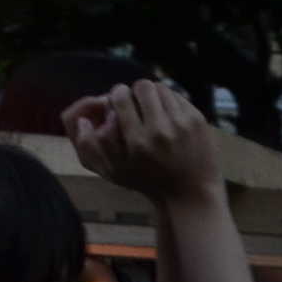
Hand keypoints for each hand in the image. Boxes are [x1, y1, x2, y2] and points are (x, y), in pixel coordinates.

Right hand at [66, 78, 225, 206]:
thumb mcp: (114, 171)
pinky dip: (170, 101)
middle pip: (142, 86)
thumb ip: (91, 146)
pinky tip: (168, 115)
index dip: (117, 95)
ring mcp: (183, 124)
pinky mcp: (199, 121)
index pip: (120, 96)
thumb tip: (81, 120)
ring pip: (162, 88)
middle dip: (136, 92)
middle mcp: (160, 130)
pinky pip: (179, 96)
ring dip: (154, 96)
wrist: (191, 194)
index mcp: (137, 141)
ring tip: (153, 109)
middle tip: (137, 104)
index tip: (119, 102)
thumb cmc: (148, 182)